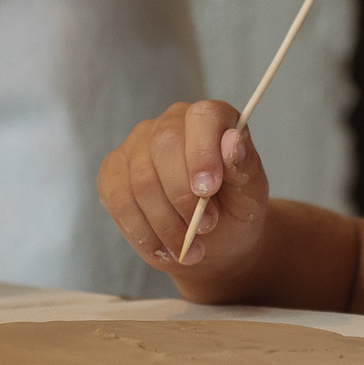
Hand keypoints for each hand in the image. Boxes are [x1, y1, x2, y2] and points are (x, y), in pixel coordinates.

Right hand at [95, 99, 270, 277]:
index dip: (203, 152)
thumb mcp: (251, 194)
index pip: (202, 117)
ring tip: (189, 247)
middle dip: (184, 196)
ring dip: (166, 222)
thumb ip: (244, 166)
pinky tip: (163, 246)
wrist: (213, 241)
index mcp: (211, 119)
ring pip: (141, 179)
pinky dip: (142, 231)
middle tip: (204, 227)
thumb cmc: (235, 210)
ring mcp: (137, 145)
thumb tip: (233, 142)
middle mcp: (171, 123)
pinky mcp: (112, 173)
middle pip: (165, 146)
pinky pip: (118, 200)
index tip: (208, 190)